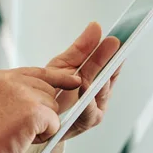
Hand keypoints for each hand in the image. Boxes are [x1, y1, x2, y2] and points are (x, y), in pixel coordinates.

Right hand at [0, 67, 80, 152]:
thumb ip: (18, 94)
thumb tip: (47, 97)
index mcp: (3, 77)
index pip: (40, 72)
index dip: (60, 78)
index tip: (74, 80)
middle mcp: (13, 81)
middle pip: (50, 91)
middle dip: (43, 112)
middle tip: (18, 126)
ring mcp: (24, 95)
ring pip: (54, 108)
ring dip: (43, 125)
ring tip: (18, 132)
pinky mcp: (34, 111)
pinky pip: (55, 123)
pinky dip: (45, 135)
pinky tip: (23, 138)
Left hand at [46, 22, 121, 140]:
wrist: (33, 115)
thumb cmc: (51, 90)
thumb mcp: (65, 65)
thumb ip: (82, 48)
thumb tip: (96, 25)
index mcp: (98, 83)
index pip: (112, 67)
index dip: (116, 53)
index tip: (119, 39)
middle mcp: (99, 99)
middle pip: (108, 79)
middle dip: (110, 61)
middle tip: (113, 44)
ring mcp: (92, 114)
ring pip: (100, 96)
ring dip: (100, 82)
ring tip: (96, 66)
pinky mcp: (81, 126)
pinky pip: (88, 114)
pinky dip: (87, 102)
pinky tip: (83, 87)